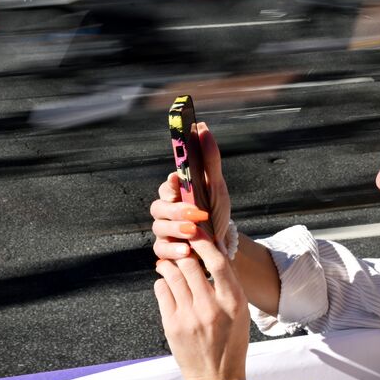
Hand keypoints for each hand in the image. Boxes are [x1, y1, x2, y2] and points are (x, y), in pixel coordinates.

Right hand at [149, 122, 231, 259]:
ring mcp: (163, 231)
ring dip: (176, 230)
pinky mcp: (165, 250)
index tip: (178, 179)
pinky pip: (162, 250)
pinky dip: (174, 251)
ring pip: (159, 227)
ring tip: (193, 232)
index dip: (170, 183)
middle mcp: (166, 211)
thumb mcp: (216, 186)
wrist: (220, 244)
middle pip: (159, 206)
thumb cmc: (214, 211)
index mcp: (176, 193)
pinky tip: (188, 252)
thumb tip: (202, 128)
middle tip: (195, 212)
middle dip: (176, 210)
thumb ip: (210, 159)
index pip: (167, 185)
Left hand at [154, 235, 249, 379]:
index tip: (196, 234)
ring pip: (172, 275)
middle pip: (190, 264)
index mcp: (234, 303)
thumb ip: (228, 283)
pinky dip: (163, 282)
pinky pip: (162, 290)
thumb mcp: (240, 312)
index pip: (218, 262)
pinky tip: (168, 284)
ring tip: (169, 263)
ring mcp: (189, 317)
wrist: (216, 378)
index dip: (204, 243)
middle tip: (179, 246)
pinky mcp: (172, 325)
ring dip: (169, 264)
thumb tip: (214, 249)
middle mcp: (211, 308)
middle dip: (182, 252)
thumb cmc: (231, 342)